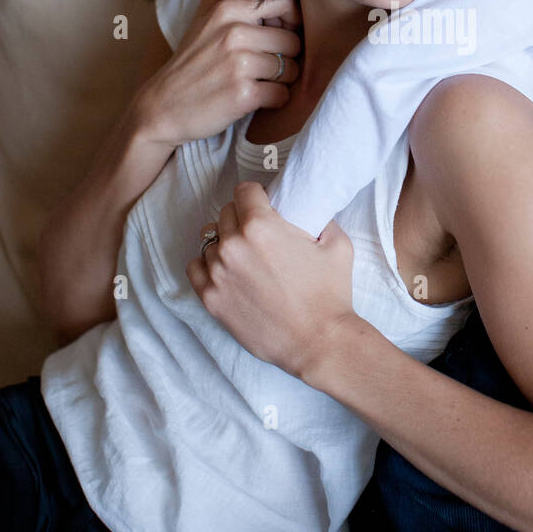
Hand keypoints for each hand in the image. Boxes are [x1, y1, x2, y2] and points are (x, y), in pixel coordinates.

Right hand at [137, 0, 303, 147]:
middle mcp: (235, 33)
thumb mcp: (199, 20)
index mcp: (228, 11)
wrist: (162, 107)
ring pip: (290, 69)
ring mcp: (239, 64)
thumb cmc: (188, 63)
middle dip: (284, 58)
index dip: (292, 20)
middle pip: (293, 42)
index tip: (281, 35)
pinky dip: (274, 101)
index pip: (284, 1)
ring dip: (280, 81)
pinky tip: (255, 99)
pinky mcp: (243, 94)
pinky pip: (282, 95)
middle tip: (264, 68)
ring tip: (258, 82)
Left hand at [185, 182, 355, 380]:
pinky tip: (226, 271)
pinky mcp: (210, 298)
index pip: (244, 190)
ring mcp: (217, 273)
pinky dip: (207, 265)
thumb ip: (321, 218)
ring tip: (246, 258)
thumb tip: (311, 208)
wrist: (318, 341)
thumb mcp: (337, 244)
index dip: (256, 195)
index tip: (263, 204)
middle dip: (243, 218)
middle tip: (260, 234)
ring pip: (210, 240)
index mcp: (261, 226)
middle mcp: (233, 245)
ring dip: (226, 243)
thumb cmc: (329, 294)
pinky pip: (195, 267)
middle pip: (226, 213)